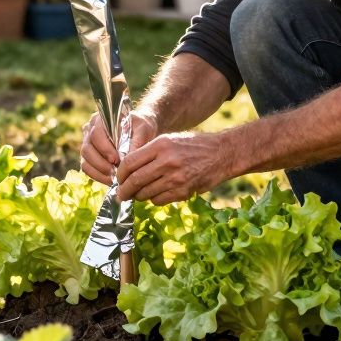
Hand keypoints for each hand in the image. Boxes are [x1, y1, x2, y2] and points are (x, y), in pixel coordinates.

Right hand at [79, 109, 158, 185]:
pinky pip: (87, 169)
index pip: (96, 134)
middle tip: (115, 172)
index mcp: (100, 120)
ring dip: (99, 172)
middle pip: (87, 149)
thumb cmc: (140, 128)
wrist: (139, 132)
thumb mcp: (143, 130)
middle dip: (101, 163)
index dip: (104, 148)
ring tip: (115, 178)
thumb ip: (136, 142)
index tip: (116, 160)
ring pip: (85, 161)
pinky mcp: (88, 158)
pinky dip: (98, 176)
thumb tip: (128, 159)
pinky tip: (111, 180)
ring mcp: (87, 145)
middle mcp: (89, 131)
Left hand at [116, 131, 232, 204]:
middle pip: (135, 180)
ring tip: (137, 195)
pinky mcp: (183, 191)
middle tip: (120, 195)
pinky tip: (155, 194)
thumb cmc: (193, 146)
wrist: (222, 154)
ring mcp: (176, 178)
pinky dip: (153, 199)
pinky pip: (159, 200)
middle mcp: (167, 161)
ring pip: (146, 193)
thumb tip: (127, 169)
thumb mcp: (170, 140)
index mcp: (160, 145)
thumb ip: (149, 152)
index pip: (130, 162)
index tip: (118, 179)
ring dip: (138, 196)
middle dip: (124, 190)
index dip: (120, 174)